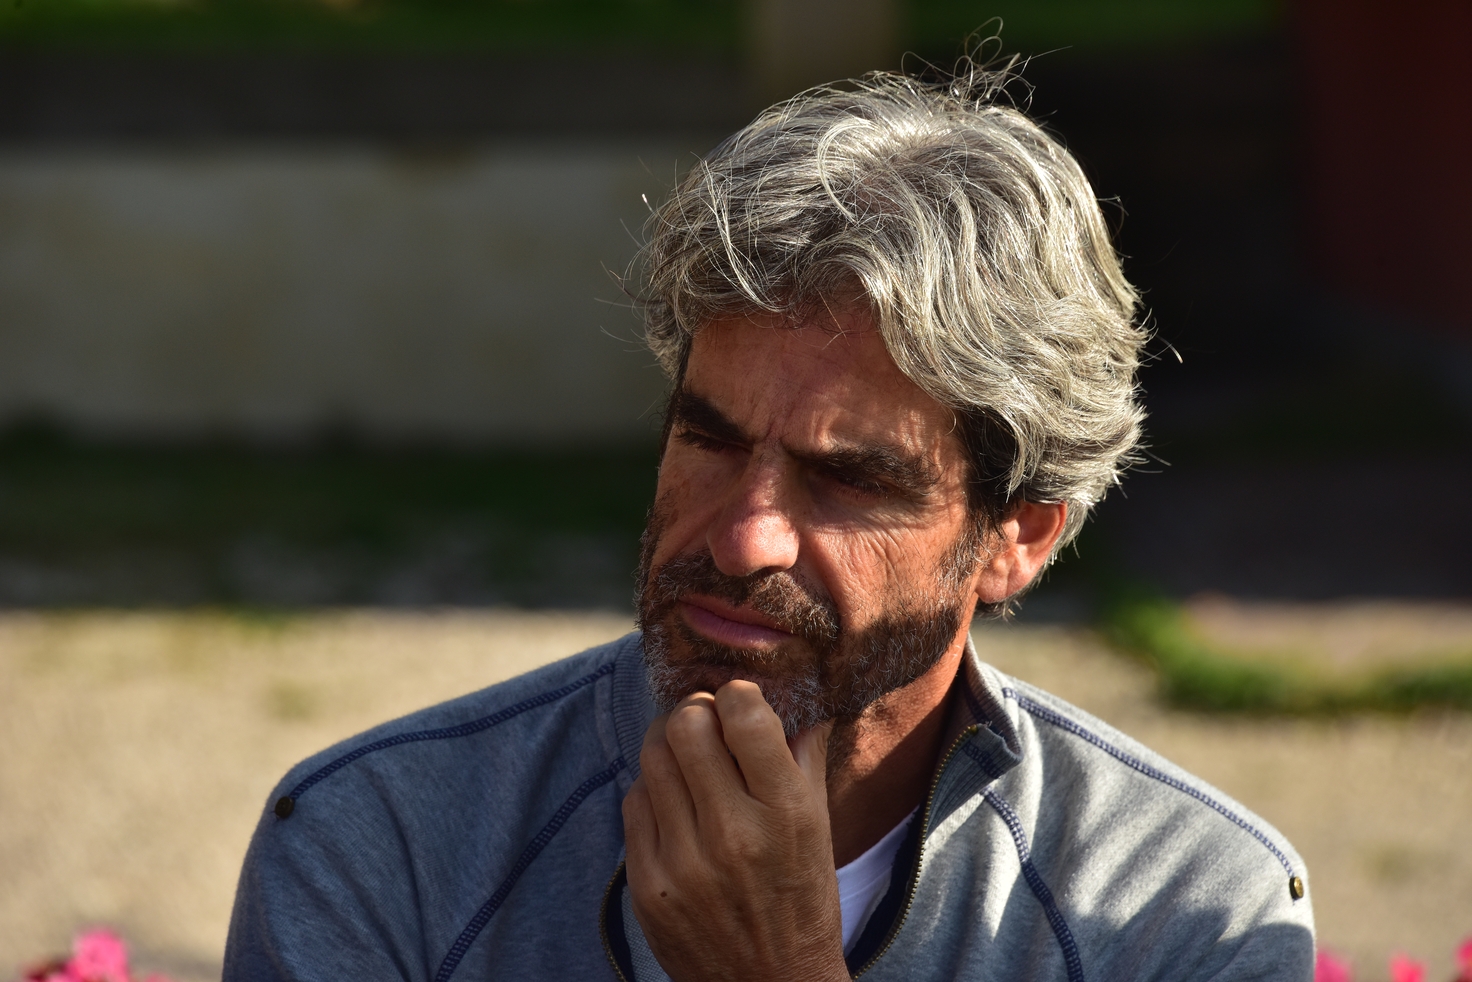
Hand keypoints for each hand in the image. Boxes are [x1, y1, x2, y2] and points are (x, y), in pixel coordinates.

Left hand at [621, 681, 848, 981]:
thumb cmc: (801, 899)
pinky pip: (634, 801)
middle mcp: (732, 834)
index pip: (744, 715)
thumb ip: (804, 753)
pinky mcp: (646, 884)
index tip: (740, 705)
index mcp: (785, 813)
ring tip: (689, 761)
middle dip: (696, 712)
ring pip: (652, 756)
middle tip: (706, 724)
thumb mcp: (819, 826)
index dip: (737, 696)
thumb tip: (793, 691)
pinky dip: (654, 792)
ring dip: (670, 746)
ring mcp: (682, 862)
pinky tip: (676, 808)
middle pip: (686, 724)